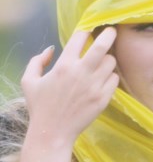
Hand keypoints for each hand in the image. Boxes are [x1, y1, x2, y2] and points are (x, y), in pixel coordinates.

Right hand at [21, 28, 118, 145]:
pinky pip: (114, 78)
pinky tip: (104, 78)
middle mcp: (81, 73)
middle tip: (112, 31)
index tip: (89, 30)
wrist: (53, 132)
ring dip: (108, 59)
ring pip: (111, 62)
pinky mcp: (104, 97)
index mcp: (63, 66)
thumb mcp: (29, 81)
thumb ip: (37, 61)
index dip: (85, 31)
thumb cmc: (40, 106)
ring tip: (103, 62)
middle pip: (102, 46)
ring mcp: (94, 85)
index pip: (79, 38)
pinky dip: (111, 76)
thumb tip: (50, 50)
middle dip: (109, 35)